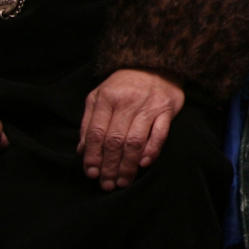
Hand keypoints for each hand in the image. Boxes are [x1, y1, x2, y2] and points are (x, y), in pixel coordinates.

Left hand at [77, 69, 184, 190]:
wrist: (156, 63)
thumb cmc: (124, 84)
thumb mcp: (100, 95)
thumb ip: (89, 121)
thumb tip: (81, 150)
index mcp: (107, 98)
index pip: (97, 133)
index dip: (93, 156)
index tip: (91, 174)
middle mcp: (127, 102)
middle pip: (115, 141)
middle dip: (109, 166)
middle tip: (107, 185)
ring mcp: (149, 106)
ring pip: (135, 141)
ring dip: (127, 165)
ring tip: (123, 182)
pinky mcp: (167, 109)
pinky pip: (160, 134)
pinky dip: (151, 151)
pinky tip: (143, 164)